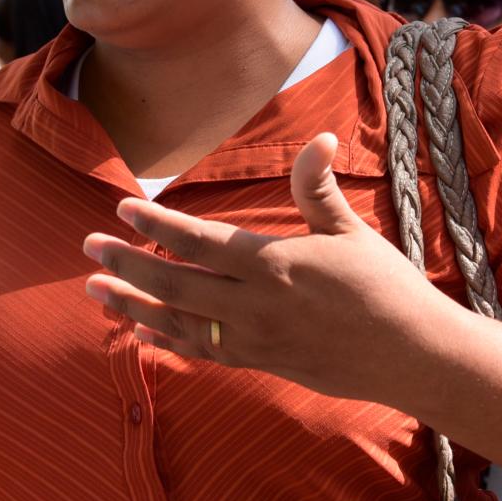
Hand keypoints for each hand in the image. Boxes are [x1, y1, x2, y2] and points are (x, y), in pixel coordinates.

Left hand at [81, 133, 440, 402]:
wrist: (412, 357)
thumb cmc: (386, 288)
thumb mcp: (351, 233)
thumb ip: (317, 190)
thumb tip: (316, 138)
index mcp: (275, 264)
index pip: (199, 241)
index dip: (155, 225)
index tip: (121, 208)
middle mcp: (255, 306)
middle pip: (174, 283)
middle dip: (126, 265)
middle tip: (89, 248)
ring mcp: (254, 340)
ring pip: (178, 321)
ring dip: (132, 304)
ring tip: (95, 291)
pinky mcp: (261, 363)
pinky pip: (202, 352)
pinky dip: (167, 340)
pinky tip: (141, 331)